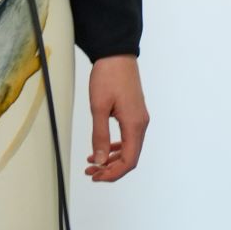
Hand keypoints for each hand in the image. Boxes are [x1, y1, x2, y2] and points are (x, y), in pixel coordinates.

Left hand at [84, 56, 147, 182]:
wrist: (117, 53)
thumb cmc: (108, 76)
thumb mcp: (98, 107)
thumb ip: (99, 135)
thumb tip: (99, 161)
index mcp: (134, 124)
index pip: (129, 160)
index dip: (113, 173)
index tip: (96, 176)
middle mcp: (140, 123)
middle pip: (130, 157)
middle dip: (111, 168)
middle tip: (90, 172)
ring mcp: (139, 118)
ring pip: (129, 148)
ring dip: (112, 159)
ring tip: (93, 163)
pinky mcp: (134, 112)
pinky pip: (128, 137)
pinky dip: (115, 147)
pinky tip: (101, 148)